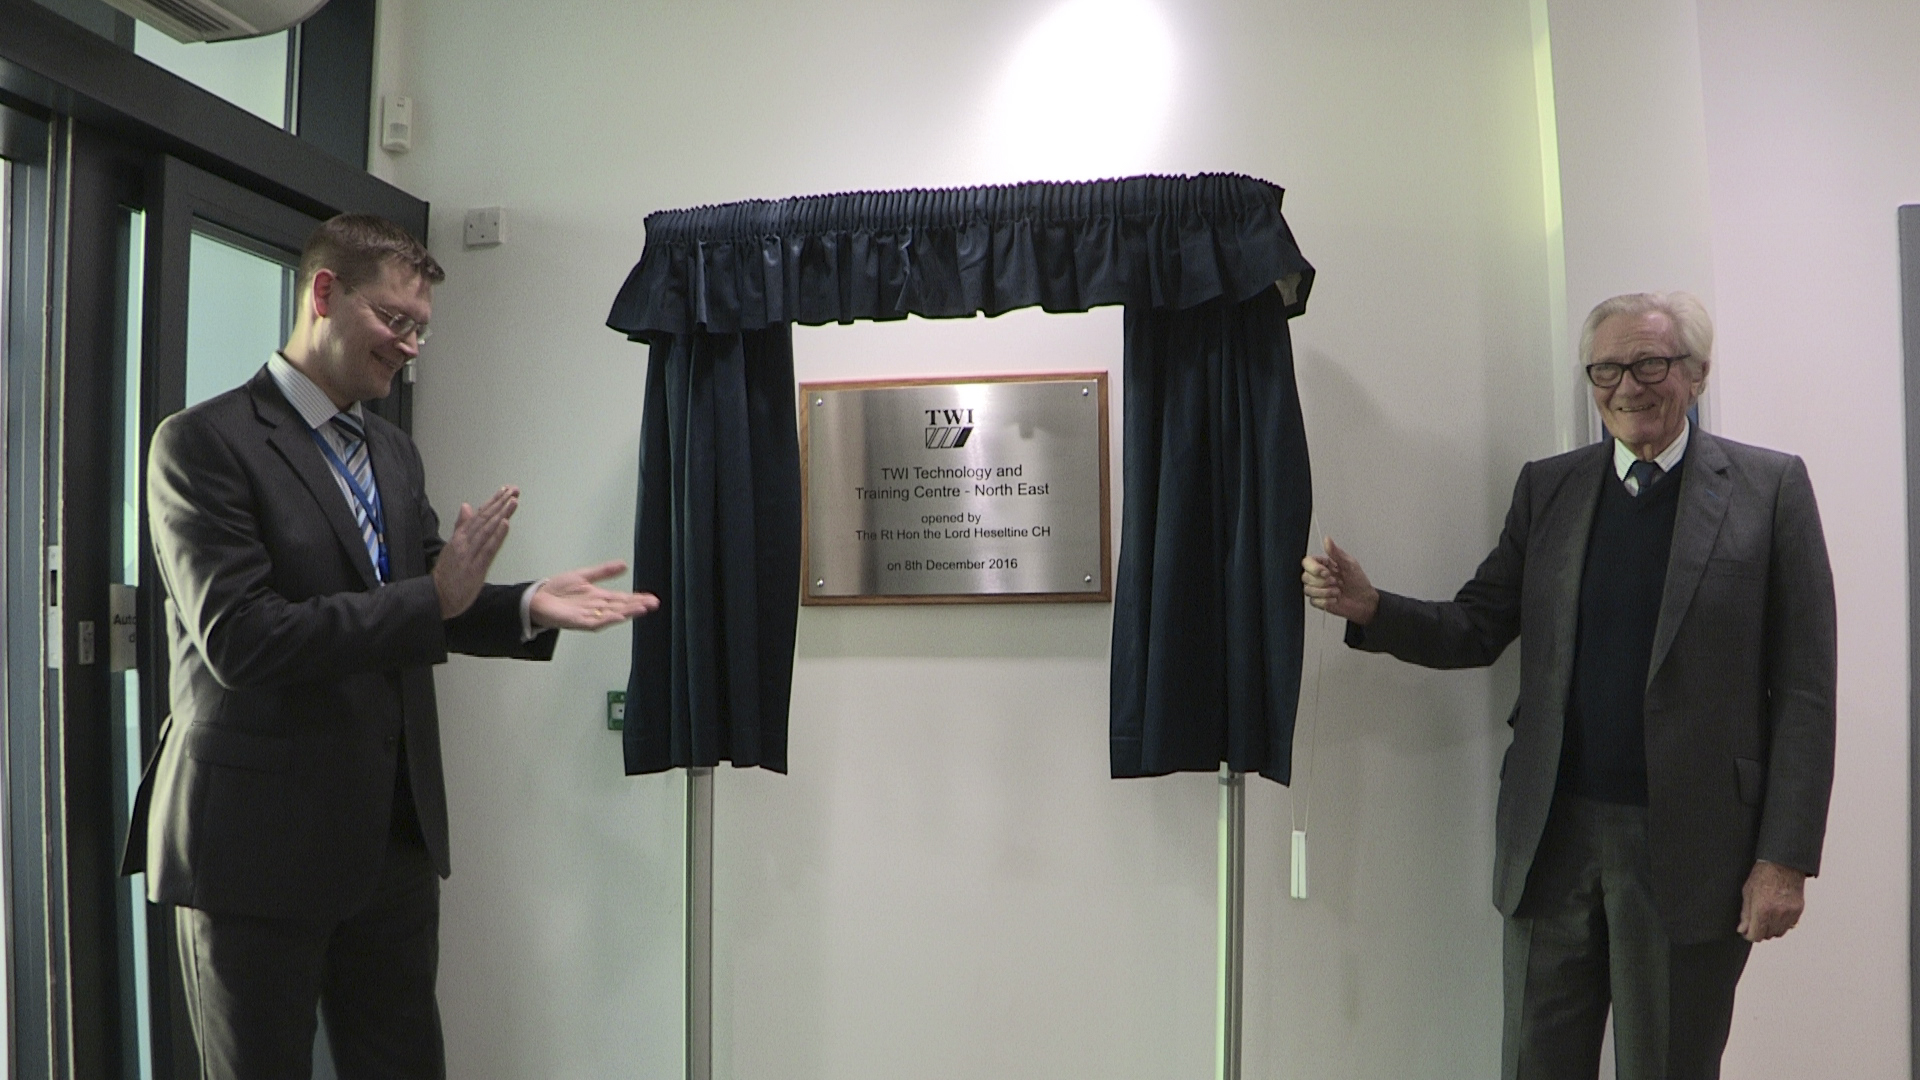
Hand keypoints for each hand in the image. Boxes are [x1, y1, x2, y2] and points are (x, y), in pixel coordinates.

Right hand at [433, 486, 517, 618]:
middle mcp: (464, 542)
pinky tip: (506, 524)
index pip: (478, 516)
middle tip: (514, 490)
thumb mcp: (452, 547)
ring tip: (513, 501)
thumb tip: (466, 506)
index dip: (492, 502)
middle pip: (484, 519)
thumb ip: (461, 527)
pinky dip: (497, 536)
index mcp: (459, 538)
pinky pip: (488, 549)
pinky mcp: (475, 568)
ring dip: (501, 514)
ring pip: (487, 530)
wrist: (437, 597)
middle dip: (500, 503)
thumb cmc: (447, 575)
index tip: (504, 491)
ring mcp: (469, 554)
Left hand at [529, 560, 660, 630]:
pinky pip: (596, 622)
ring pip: (612, 615)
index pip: (623, 598)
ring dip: (627, 612)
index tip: (652, 598)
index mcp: (600, 598)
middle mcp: (597, 608)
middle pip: (621, 607)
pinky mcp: (578, 622)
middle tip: (653, 604)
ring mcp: (588, 616)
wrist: (537, 598)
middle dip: (637, 605)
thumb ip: (604, 571)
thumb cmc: (558, 589)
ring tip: (642, 609)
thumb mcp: (584, 575)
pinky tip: (619, 616)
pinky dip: (608, 619)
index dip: (638, 598)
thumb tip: (624, 565)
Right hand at [1301, 536, 1379, 624]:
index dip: (1314, 568)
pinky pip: (1313, 601)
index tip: (1326, 572)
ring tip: (1337, 591)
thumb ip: (1336, 553)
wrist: (1364, 601)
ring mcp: (1318, 589)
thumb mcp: (1349, 564)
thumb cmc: (1358, 582)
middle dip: (1321, 581)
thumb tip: (1327, 539)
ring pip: (1308, 589)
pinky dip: (1326, 601)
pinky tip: (1335, 599)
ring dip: (1325, 592)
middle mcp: (1318, 577)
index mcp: (1324, 565)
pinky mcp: (1319, 601)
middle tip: (1335, 581)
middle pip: (1305, 577)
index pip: (1307, 562)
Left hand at [1738, 860, 1806, 942]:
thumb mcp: (1748, 892)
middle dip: (1759, 931)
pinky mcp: (1798, 910)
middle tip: (1755, 922)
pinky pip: (1790, 926)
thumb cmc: (1762, 875)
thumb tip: (1742, 930)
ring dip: (1771, 929)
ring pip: (1779, 933)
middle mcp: (1777, 913)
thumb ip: (1745, 914)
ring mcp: (1789, 913)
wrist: (1784, 864)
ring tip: (1766, 918)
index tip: (1746, 931)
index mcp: (1762, 909)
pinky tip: (1777, 914)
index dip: (1749, 935)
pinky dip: (1782, 924)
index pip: (1755, 935)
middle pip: (1767, 936)